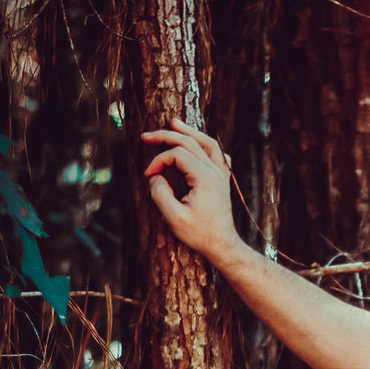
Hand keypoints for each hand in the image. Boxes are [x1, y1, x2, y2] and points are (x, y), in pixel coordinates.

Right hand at [141, 118, 242, 265]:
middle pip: (190, 142)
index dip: (158, 161)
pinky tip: (200, 143)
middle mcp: (216, 172)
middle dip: (166, 136)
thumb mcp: (174, 218)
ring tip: (174, 123)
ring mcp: (222, 175)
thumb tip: (155, 176)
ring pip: (208, 143)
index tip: (148, 176)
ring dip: (189, 132)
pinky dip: (207, 145)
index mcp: (205, 178)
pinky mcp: (223, 180)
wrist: (223, 245)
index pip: (177, 155)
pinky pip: (218, 155)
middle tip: (146, 136)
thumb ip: (160, 194)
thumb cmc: (199, 234)